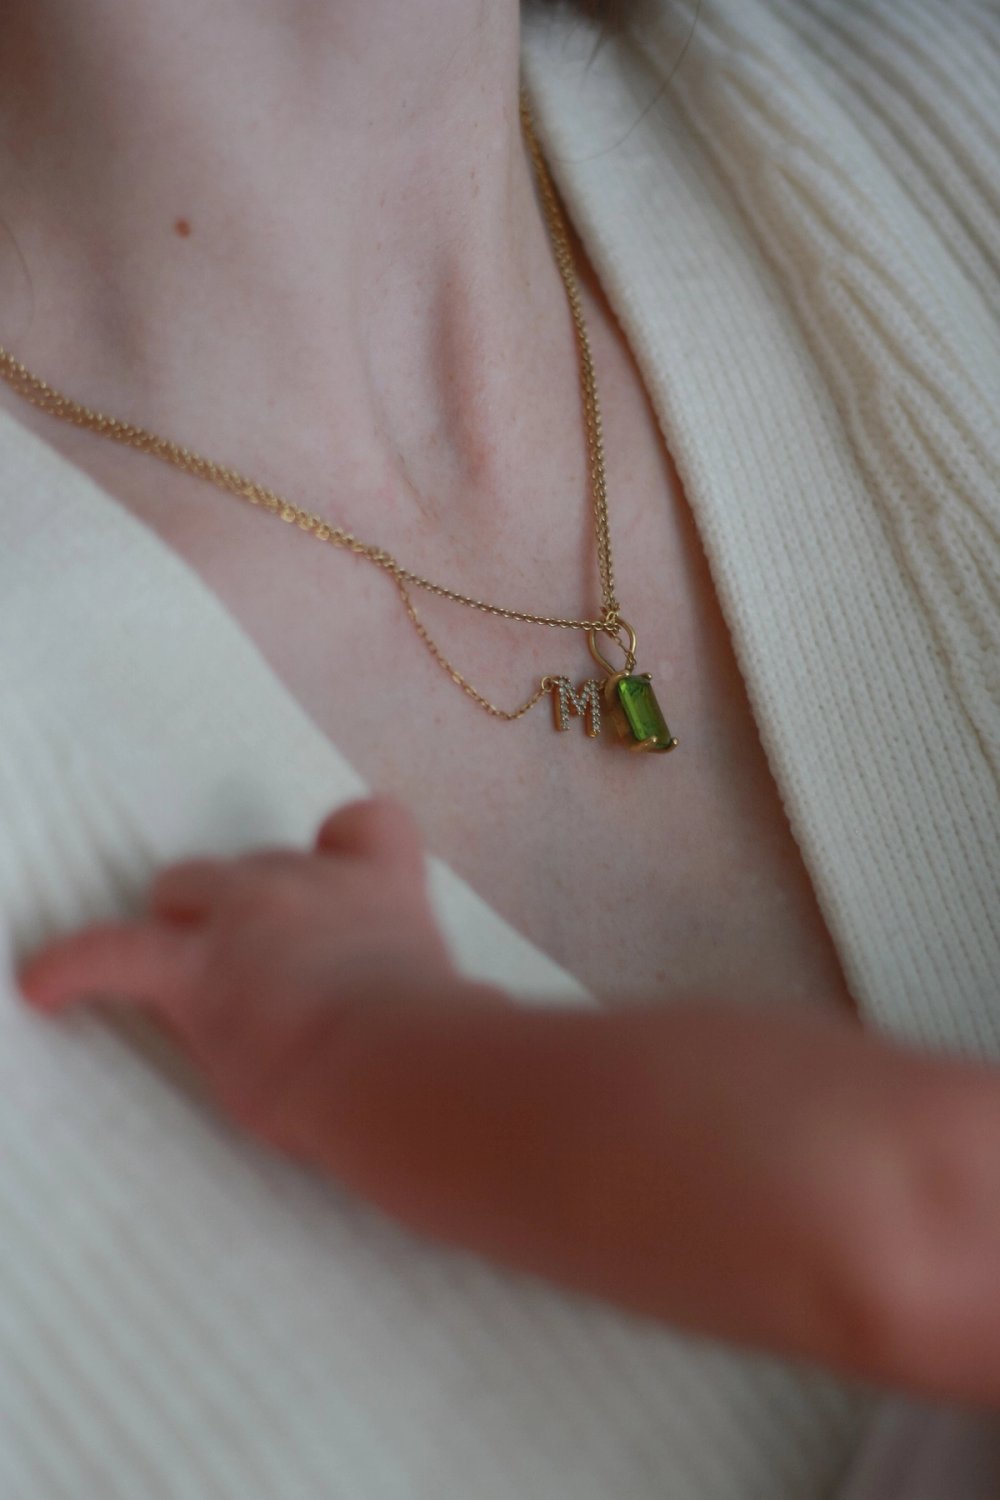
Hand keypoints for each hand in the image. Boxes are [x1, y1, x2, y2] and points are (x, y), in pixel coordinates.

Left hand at [16, 803, 999, 1411]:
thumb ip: (629, 1035)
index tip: (358, 854)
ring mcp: (249, 922)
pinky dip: (76, 973)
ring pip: (192, 892)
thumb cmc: (486, 1049)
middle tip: (258, 918)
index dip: (356, 852)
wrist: (418, 1073)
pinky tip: (39, 994)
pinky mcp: (197, 978)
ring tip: (166, 957)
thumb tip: (732, 1081)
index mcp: (390, 885)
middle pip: (267, 859)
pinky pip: (110, 960)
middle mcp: (317, 882)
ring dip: (183, 924)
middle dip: (257, 886)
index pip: (361, 830)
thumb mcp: (552, 1024)